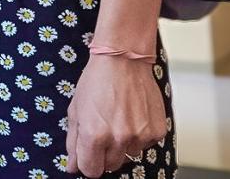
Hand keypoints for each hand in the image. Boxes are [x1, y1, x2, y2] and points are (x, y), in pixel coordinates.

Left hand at [65, 54, 166, 175]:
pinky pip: (145, 146)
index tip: (88, 155)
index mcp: (94, 134)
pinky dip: (138, 136)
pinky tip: (132, 117)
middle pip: (110, 166)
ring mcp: (140, 136)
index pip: (91, 171)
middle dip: (104, 154)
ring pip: (129, 156)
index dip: (88, 163)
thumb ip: (73, 143)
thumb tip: (72, 167)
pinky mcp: (157, 132)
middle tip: (102, 132)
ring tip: (118, 120)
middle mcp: (118, 138)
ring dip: (122, 145)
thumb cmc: (97, 81)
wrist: (123, 61)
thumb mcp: (75, 111)